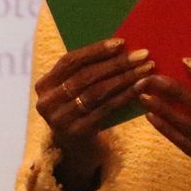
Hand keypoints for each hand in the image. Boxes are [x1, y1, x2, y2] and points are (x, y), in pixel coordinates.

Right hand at [35, 38, 153, 188]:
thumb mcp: (73, 90)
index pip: (69, 61)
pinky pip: (106, 109)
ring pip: (97, 92)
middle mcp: (47, 103)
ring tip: (146, 69)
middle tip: (142, 54)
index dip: (95, 50)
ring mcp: (60, 120)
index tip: (121, 43)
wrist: (76, 147)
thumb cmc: (79, 108)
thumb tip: (120, 46)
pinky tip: (141, 88)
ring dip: (125, 79)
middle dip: (117, 63)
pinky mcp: (77, 132)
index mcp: (44, 85)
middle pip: (85, 76)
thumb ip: (86, 70)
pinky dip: (125, 96)